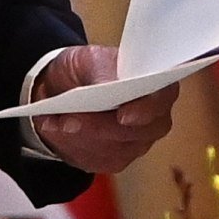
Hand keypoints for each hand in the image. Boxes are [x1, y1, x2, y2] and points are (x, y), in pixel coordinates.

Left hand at [29, 45, 177, 171]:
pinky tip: (55, 130)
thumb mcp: (91, 58)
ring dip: (81, 137)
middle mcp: (154, 118)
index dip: (146, 109)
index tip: (123, 115)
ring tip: (56, 122)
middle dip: (101, 127)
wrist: (65, 88)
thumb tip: (108, 86)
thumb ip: (103, 70)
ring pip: (114, 149)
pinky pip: (96, 159)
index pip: (163, 99)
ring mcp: (137, 142)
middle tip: (71, 120)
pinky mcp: (116, 159)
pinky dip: (72, 145)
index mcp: (157, 86)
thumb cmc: (87, 69)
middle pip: (138, 133)